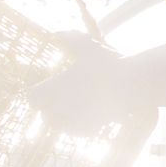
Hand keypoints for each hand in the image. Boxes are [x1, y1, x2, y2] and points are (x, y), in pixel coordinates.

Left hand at [29, 32, 165, 135]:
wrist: (132, 84)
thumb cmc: (108, 63)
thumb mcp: (86, 45)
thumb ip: (68, 39)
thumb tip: (54, 34)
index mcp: (55, 88)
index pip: (32, 98)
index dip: (38, 94)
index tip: (46, 89)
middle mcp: (61, 107)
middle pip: (46, 116)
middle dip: (51, 109)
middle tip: (62, 99)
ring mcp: (76, 120)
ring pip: (61, 126)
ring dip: (65, 119)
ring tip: (75, 108)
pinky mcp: (91, 129)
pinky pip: (79, 132)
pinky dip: (81, 127)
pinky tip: (88, 117)